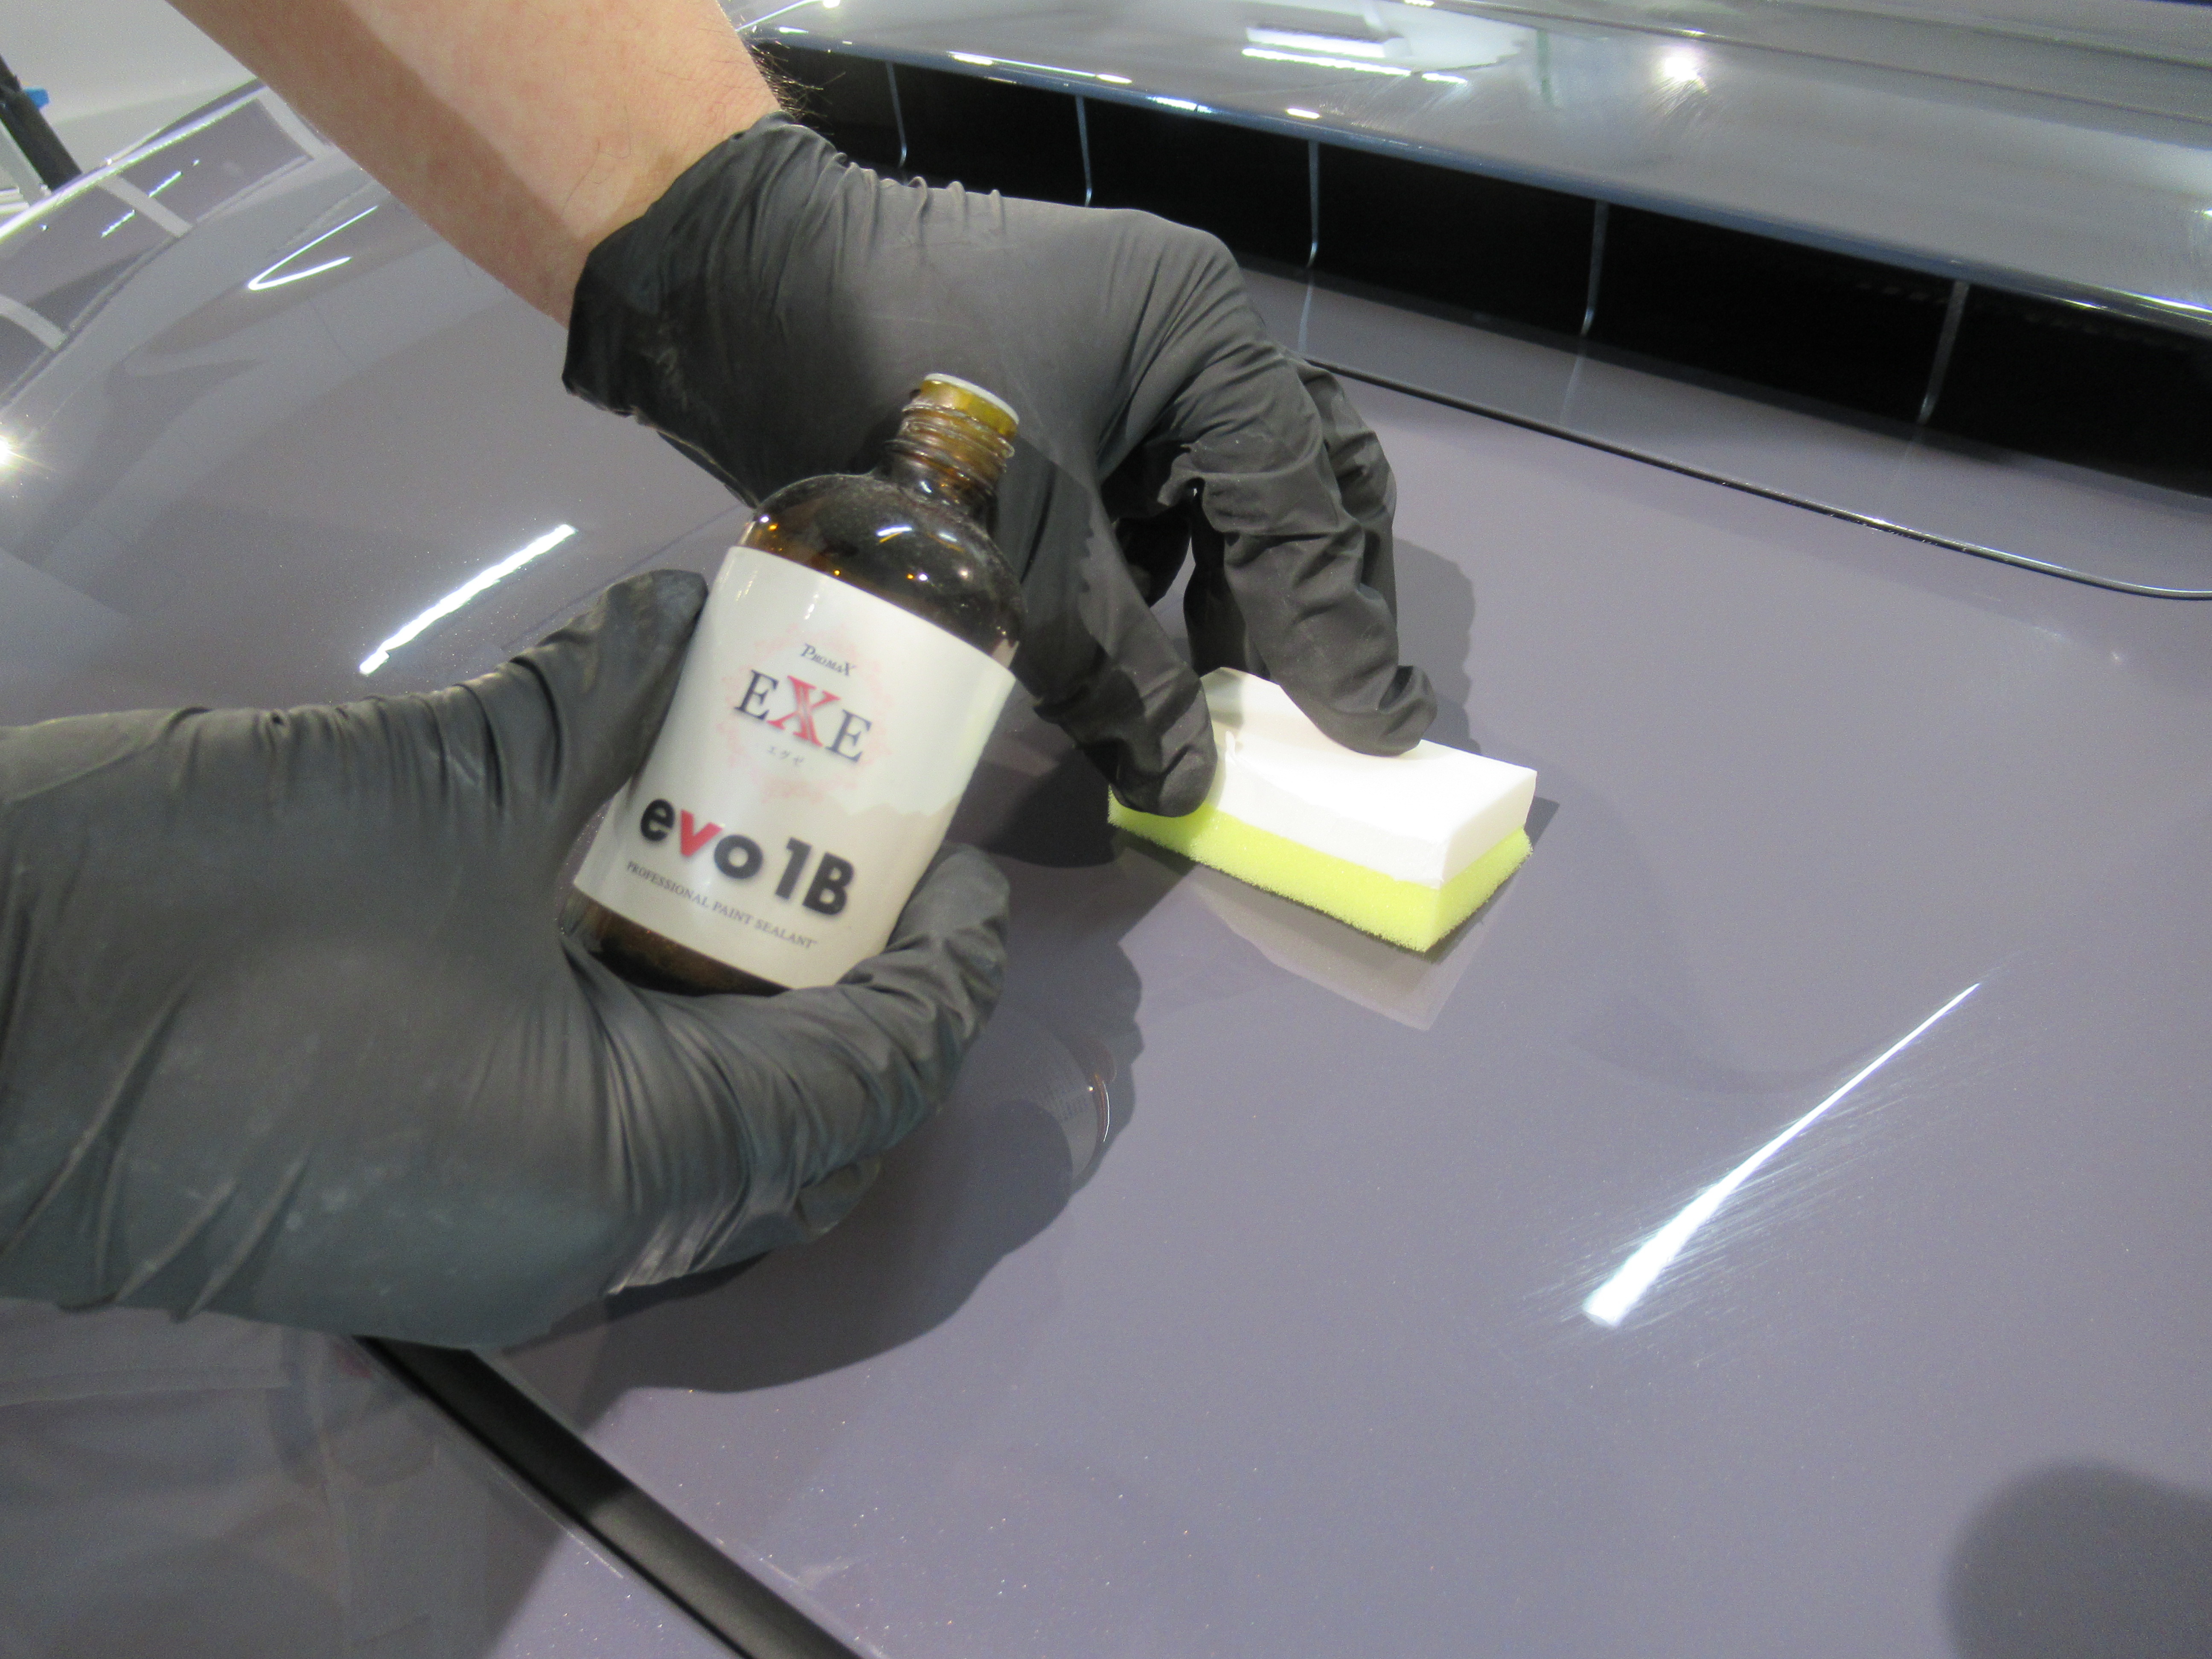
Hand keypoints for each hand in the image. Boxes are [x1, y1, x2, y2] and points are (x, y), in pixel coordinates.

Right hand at [0, 573, 1007, 1345]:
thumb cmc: (213, 911)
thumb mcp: (441, 792)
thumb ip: (594, 712)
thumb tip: (690, 619)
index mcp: (626, 1166)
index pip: (864, 1079)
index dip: (944, 971)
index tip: (967, 867)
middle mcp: (589, 1233)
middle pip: (807, 1134)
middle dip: (869, 1007)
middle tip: (881, 872)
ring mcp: (507, 1231)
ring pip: (712, 1143)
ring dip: (766, 1022)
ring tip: (787, 885)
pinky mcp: (436, 1196)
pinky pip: (610, 1133)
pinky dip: (663, 1037)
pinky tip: (655, 919)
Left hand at [563, 115, 1435, 814]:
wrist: (731, 299)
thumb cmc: (883, 397)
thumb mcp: (1013, 551)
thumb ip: (1112, 668)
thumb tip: (1181, 781)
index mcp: (1198, 336)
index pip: (1301, 499)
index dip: (1336, 628)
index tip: (1378, 729)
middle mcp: (1184, 337)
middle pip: (1300, 481)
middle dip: (1316, 598)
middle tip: (1332, 710)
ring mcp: (1127, 365)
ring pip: (1229, 496)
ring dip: (1243, 597)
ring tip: (1245, 704)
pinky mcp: (1073, 402)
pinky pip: (1155, 501)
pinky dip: (1169, 579)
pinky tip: (1162, 656)